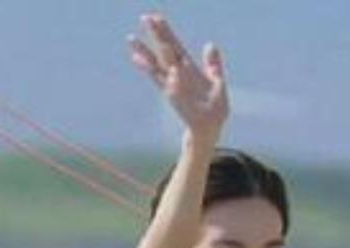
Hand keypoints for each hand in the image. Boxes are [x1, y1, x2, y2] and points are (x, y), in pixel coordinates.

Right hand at [128, 14, 228, 142]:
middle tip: (144, 17)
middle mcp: (178, 76)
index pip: (175, 46)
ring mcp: (175, 87)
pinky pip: (172, 88)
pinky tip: (169, 72)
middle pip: (164, 51)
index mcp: (189, 69)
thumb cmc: (214, 108)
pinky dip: (171, 80)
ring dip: (147, 55)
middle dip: (156, 35)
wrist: (211, 129)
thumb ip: (213, 65)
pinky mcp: (177, 100)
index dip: (166, 32)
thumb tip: (210, 44)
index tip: (155, 16)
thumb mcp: (217, 83)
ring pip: (159, 68)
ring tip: (132, 43)